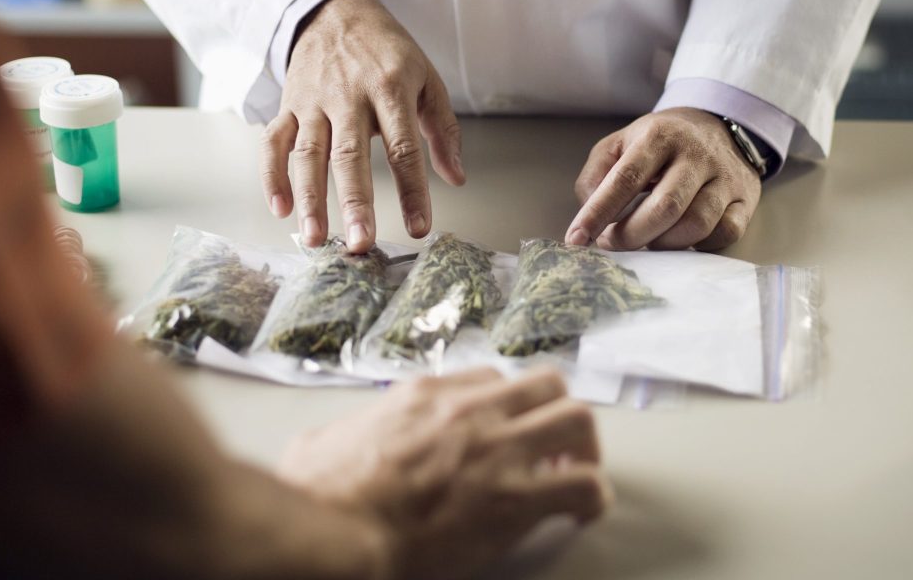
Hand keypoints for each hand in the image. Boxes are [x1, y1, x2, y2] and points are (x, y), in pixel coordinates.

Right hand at [263, 0, 464, 252]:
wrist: (336, 11)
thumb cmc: (387, 52)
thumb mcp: (427, 79)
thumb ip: (443, 129)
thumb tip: (456, 178)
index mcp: (390, 87)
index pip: (403, 147)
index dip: (412, 190)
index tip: (419, 227)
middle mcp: (348, 95)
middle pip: (349, 154)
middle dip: (355, 202)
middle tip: (360, 243)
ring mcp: (313, 101)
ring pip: (307, 153)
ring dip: (310, 198)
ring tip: (316, 239)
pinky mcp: (287, 104)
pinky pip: (273, 142)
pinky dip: (271, 176)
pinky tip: (279, 209)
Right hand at [277, 369, 610, 579]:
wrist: (335, 533)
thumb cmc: (319, 496)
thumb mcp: (320, 443)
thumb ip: (338, 436)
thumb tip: (320, 447)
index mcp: (426, 395)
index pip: (492, 378)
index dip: (508, 407)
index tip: (508, 431)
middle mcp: (470, 411)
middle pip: (548, 383)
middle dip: (559, 413)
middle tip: (558, 448)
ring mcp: (498, 450)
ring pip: (578, 419)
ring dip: (586, 448)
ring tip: (578, 476)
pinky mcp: (515, 499)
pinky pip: (584, 486)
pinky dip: (594, 498)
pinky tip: (584, 513)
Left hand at [567, 108, 761, 251]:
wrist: (719, 126)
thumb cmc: (660, 143)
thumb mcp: (621, 143)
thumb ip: (597, 173)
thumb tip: (590, 211)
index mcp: (660, 136)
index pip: (626, 178)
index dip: (598, 212)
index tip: (577, 239)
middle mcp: (696, 154)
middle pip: (665, 207)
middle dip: (631, 235)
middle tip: (612, 244)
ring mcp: (725, 178)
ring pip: (697, 224)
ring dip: (663, 244)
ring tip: (646, 241)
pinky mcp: (746, 200)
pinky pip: (725, 233)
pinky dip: (699, 246)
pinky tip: (681, 240)